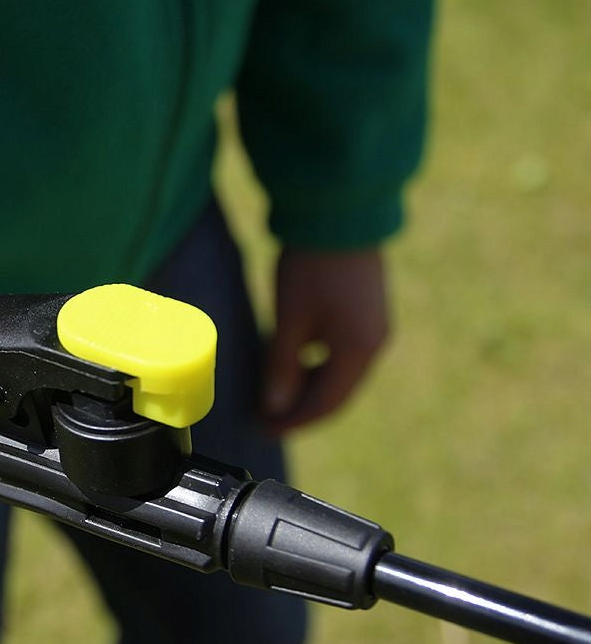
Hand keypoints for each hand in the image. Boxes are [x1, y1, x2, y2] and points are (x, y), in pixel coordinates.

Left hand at [262, 247, 389, 435]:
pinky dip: (322, 367)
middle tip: (268, 417)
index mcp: (359, 351)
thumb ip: (283, 366)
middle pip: (338, 393)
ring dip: (312, 388)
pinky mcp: (370, 312)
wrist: (340, 214)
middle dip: (303, 409)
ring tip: (278, 394)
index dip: (295, 421)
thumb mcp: (290, 319)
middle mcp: (376, 344)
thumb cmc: (311, 267)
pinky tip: (297, 362)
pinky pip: (347, 355)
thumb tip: (276, 407)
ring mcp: (377, 328)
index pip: (326, 404)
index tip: (266, 429)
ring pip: (343, 374)